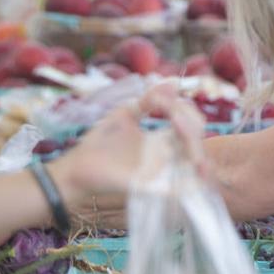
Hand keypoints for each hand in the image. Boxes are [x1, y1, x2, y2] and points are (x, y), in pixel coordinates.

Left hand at [53, 88, 207, 208]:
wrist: (76, 167)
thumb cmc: (99, 144)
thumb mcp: (125, 114)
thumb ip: (148, 101)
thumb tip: (172, 82)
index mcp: (163, 139)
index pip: (190, 123)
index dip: (184, 108)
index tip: (158, 98)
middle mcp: (166, 157)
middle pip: (196, 140)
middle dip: (190, 120)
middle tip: (170, 110)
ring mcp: (160, 173)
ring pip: (196, 164)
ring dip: (194, 144)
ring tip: (176, 123)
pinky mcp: (149, 188)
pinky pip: (178, 190)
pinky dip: (191, 182)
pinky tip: (192, 163)